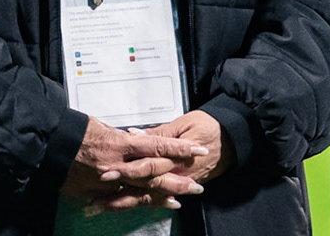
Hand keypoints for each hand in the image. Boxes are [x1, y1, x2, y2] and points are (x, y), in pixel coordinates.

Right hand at [59, 117, 210, 209]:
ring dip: (164, 195)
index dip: (180, 148)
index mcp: (121, 143)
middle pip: (155, 174)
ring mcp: (108, 181)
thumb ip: (122, 138)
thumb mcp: (102, 126)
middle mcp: (118, 164)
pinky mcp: (97, 193)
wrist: (48, 143)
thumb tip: (137, 140)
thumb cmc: (75, 130)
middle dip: (178, 179)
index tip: (199, 149)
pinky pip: (122, 201)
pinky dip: (140, 203)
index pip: (158, 145)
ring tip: (182, 198)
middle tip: (198, 185)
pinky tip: (155, 205)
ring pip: (142, 190)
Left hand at [90, 110, 232, 212]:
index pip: (146, 166)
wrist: (235, 140)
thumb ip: (159, 132)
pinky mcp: (181, 185)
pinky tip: (125, 207)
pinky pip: (159, 198)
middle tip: (94, 197)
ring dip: (124, 203)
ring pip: (148, 197)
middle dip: (118, 193)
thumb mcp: (185, 122)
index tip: (105, 173)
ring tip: (101, 206)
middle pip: (143, 186)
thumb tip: (134, 134)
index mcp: (175, 157)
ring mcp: (178, 183)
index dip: (125, 171)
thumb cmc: (210, 126)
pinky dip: (142, 204)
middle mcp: (176, 174)